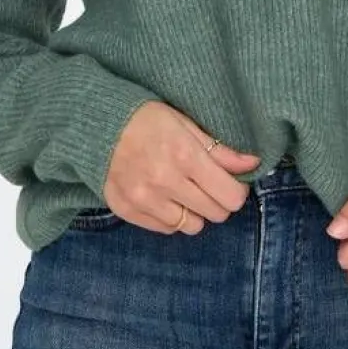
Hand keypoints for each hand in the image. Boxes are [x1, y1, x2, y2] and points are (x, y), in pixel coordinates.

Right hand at [104, 101, 260, 233]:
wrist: (95, 126)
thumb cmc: (146, 119)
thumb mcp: (185, 123)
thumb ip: (219, 149)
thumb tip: (252, 163)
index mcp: (185, 156)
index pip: (230, 195)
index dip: (237, 191)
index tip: (232, 182)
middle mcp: (165, 181)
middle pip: (215, 213)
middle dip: (218, 201)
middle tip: (208, 185)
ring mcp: (145, 200)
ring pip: (192, 226)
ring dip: (195, 211)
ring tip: (185, 191)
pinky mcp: (128, 211)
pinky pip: (166, 229)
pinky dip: (171, 217)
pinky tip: (165, 196)